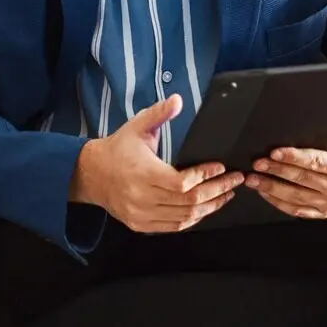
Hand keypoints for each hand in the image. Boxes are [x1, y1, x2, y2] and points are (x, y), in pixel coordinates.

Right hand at [70, 94, 244, 232]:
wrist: (92, 174)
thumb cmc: (118, 149)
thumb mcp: (137, 126)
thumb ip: (159, 113)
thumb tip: (178, 100)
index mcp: (142, 173)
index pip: (181, 182)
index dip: (205, 176)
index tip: (221, 167)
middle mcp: (142, 197)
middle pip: (188, 201)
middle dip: (217, 190)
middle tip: (234, 180)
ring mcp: (141, 214)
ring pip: (184, 217)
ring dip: (210, 206)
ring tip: (227, 194)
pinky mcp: (141, 225)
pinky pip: (174, 226)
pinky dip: (193, 218)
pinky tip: (206, 207)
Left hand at [247, 113, 326, 219]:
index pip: (316, 162)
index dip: (294, 157)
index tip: (274, 153)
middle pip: (303, 180)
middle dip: (277, 171)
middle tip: (257, 164)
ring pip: (296, 197)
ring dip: (272, 188)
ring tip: (253, 179)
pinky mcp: (321, 213)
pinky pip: (296, 210)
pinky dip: (277, 202)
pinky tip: (263, 192)